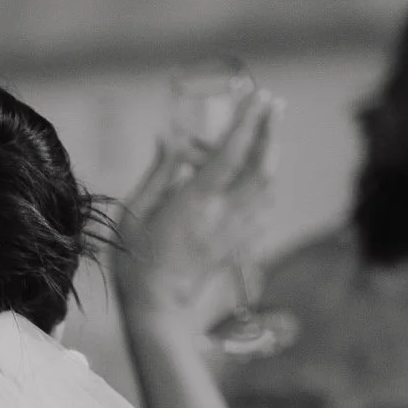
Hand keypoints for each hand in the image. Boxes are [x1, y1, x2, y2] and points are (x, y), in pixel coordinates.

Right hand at [114, 90, 280, 332]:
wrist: (156, 311)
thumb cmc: (135, 262)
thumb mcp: (134, 212)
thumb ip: (159, 173)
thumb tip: (168, 137)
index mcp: (196, 202)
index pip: (232, 152)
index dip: (248, 121)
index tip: (259, 97)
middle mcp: (223, 214)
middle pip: (262, 167)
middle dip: (271, 133)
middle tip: (273, 107)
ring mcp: (235, 232)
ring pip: (267, 188)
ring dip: (269, 159)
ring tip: (264, 138)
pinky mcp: (238, 247)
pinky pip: (262, 211)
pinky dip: (264, 191)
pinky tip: (254, 184)